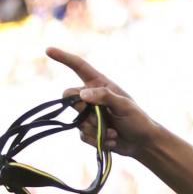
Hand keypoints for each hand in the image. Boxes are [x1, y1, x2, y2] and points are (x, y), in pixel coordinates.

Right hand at [46, 47, 160, 157]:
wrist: (143, 143)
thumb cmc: (138, 120)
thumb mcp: (125, 105)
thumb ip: (104, 96)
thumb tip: (82, 94)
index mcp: (100, 85)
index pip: (79, 68)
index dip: (64, 58)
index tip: (49, 50)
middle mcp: (91, 98)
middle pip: (69, 97)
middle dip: (83, 109)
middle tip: (103, 117)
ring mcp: (88, 115)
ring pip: (77, 120)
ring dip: (97, 129)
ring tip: (114, 132)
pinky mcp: (88, 131)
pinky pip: (82, 135)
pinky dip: (98, 140)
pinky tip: (113, 140)